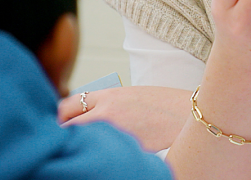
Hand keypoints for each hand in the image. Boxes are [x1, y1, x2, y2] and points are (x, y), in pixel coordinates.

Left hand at [58, 86, 189, 151]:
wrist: (189, 116)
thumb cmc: (164, 105)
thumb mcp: (132, 95)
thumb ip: (109, 103)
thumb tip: (88, 114)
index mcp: (109, 96)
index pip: (68, 105)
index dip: (62, 116)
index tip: (63, 123)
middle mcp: (107, 113)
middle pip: (68, 125)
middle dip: (65, 133)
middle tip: (66, 140)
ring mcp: (116, 133)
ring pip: (83, 141)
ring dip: (81, 144)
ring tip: (86, 148)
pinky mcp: (126, 150)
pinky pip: (104, 153)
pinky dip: (101, 154)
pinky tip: (107, 155)